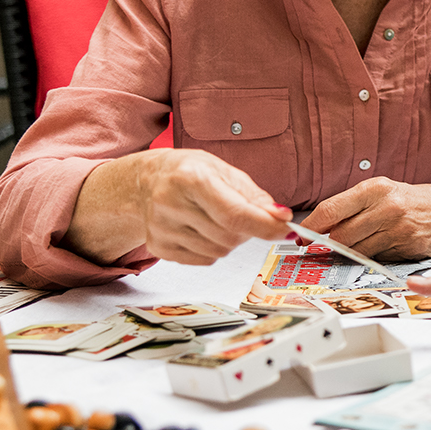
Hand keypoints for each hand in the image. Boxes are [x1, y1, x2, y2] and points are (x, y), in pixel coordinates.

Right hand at [69, 149, 290, 266]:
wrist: (145, 181)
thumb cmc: (188, 171)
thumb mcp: (223, 170)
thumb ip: (254, 196)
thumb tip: (280, 218)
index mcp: (189, 177)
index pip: (234, 214)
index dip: (265, 225)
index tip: (285, 227)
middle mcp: (170, 203)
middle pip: (229, 235)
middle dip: (247, 229)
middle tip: (241, 213)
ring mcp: (161, 229)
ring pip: (219, 251)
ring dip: (230, 239)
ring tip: (215, 217)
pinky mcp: (158, 248)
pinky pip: (204, 260)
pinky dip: (213, 248)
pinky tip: (201, 228)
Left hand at [302, 177, 430, 261]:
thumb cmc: (414, 201)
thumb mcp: (384, 192)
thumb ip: (354, 207)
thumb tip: (320, 227)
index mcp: (375, 188)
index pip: (330, 209)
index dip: (311, 227)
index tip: (300, 237)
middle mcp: (385, 207)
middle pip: (340, 235)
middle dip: (330, 245)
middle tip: (326, 247)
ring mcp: (397, 229)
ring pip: (356, 250)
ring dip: (349, 254)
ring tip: (356, 247)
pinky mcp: (407, 248)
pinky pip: (376, 259)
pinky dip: (371, 258)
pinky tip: (379, 249)